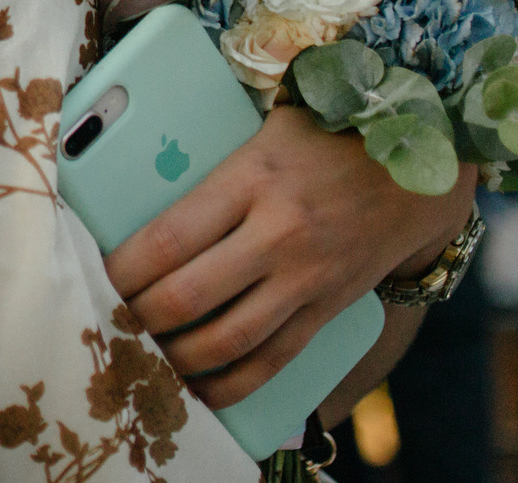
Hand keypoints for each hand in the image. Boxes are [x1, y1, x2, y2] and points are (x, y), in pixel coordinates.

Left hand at [102, 105, 475, 407]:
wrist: (420, 165)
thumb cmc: (325, 136)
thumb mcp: (260, 129)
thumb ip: (209, 160)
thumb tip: (131, 182)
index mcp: (251, 179)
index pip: (168, 238)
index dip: (122, 269)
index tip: (98, 275)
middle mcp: (279, 234)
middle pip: (188, 297)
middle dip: (138, 317)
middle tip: (111, 316)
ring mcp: (308, 278)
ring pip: (229, 340)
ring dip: (177, 358)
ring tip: (145, 354)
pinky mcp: (329, 309)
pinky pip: (275, 360)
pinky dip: (233, 383)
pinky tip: (201, 388)